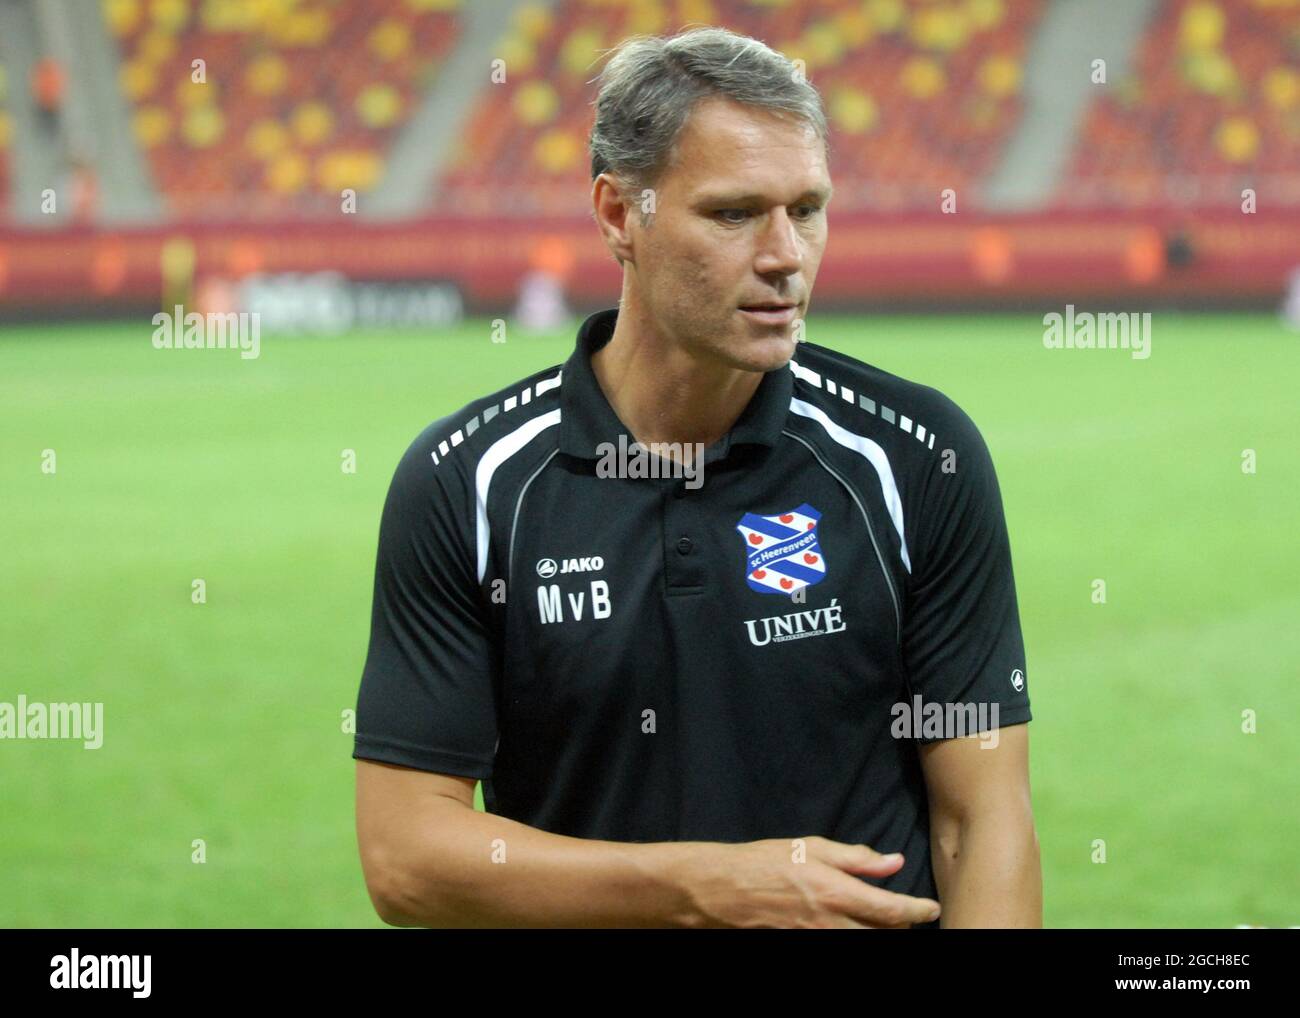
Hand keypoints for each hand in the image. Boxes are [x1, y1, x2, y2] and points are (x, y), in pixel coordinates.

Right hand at [676, 836, 940, 928]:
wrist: (722, 890)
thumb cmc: (765, 861)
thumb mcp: (811, 847)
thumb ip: (856, 857)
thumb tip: (894, 861)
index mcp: (837, 892)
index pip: (892, 911)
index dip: (918, 912)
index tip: (931, 908)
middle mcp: (831, 923)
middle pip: (884, 936)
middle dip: (901, 927)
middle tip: (907, 916)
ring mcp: (816, 940)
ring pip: (863, 944)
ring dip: (878, 934)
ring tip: (882, 923)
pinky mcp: (802, 946)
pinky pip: (838, 947)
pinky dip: (852, 937)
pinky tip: (852, 927)